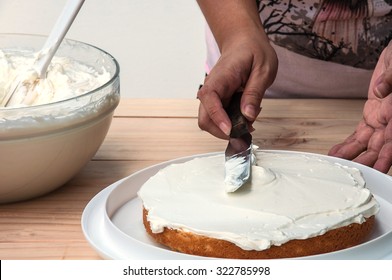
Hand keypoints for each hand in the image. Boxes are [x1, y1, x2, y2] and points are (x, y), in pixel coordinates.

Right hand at [197, 33, 277, 138]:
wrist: (243, 41)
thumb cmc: (253, 51)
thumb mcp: (263, 70)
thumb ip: (255, 93)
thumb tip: (248, 116)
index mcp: (220, 78)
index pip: (210, 101)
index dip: (219, 119)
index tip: (232, 131)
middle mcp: (211, 89)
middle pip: (205, 119)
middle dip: (222, 131)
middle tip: (245, 134)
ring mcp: (213, 96)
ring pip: (210, 122)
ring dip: (227, 129)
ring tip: (248, 124)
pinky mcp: (218, 101)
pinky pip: (219, 118)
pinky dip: (230, 123)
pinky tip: (245, 117)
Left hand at [329, 42, 391, 172]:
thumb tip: (380, 89)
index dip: (389, 154)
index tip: (382, 168)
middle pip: (381, 147)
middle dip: (368, 162)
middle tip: (354, 174)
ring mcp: (382, 121)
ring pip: (368, 145)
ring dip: (354, 157)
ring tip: (338, 167)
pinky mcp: (371, 117)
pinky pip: (359, 135)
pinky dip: (347, 145)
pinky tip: (336, 154)